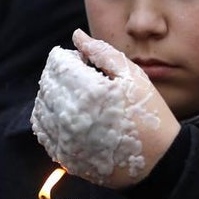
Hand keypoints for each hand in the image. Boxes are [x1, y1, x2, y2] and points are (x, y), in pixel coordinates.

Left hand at [32, 29, 179, 188]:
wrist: (157, 162)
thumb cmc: (149, 114)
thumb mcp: (132, 76)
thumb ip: (102, 52)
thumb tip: (76, 36)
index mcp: (89, 91)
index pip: (57, 62)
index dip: (67, 56)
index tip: (81, 61)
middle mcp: (71, 116)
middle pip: (46, 82)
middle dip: (59, 74)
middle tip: (79, 78)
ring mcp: (65, 139)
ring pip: (41, 106)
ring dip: (53, 95)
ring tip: (76, 96)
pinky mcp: (63, 156)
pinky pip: (43, 130)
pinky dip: (50, 118)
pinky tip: (68, 115)